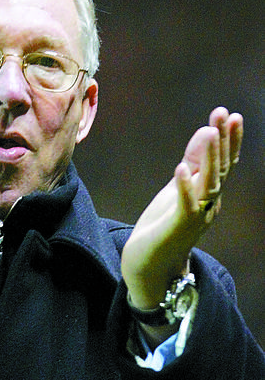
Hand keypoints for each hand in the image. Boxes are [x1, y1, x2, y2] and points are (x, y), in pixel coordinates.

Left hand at [121, 107, 242, 311]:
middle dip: (223, 141)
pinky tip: (181, 168)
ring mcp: (196, 216)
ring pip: (208, 184)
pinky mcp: (178, 227)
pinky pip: (185, 206)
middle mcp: (208, 203)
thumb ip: (193, 162)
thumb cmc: (164, 224)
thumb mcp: (179, 187)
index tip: (228, 114)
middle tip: (224, 114)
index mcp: (208, 193)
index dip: (228, 139)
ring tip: (209, 132)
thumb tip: (206, 131)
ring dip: (209, 158)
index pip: (223, 162)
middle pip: (220, 169)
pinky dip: (184, 187)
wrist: (149, 265)